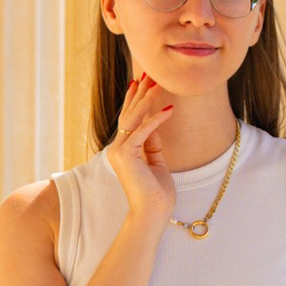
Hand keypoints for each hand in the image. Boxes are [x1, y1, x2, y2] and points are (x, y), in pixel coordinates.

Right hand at [105, 73, 181, 231]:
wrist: (152, 212)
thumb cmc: (156, 192)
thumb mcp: (156, 161)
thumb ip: (152, 142)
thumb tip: (155, 122)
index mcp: (123, 149)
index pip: (129, 118)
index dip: (135, 98)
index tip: (141, 80)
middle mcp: (116, 147)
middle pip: (129, 113)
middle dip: (140, 92)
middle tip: (149, 72)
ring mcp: (118, 150)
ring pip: (134, 118)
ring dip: (148, 99)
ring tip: (159, 83)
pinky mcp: (125, 155)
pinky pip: (143, 131)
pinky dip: (157, 119)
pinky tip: (169, 108)